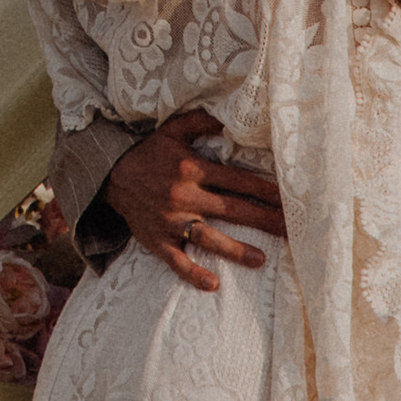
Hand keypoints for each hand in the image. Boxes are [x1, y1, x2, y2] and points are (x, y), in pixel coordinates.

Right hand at [102, 106, 285, 289]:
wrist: (110, 175)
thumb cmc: (149, 153)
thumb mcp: (172, 131)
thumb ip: (201, 122)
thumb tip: (231, 116)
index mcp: (191, 169)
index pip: (236, 180)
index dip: (264, 189)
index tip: (289, 198)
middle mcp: (184, 195)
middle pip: (231, 209)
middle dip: (264, 219)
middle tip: (291, 230)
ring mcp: (170, 220)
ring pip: (207, 237)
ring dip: (235, 249)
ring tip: (261, 259)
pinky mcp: (157, 240)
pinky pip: (176, 260)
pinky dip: (193, 273)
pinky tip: (213, 284)